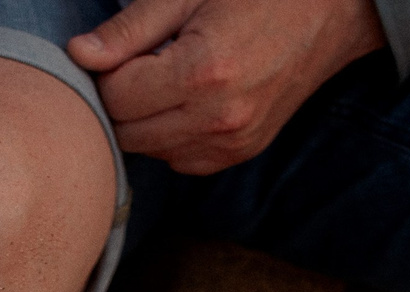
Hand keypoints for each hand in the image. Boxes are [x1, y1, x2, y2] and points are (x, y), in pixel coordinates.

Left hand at [68, 0, 386, 173]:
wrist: (330, 13)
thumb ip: (131, 29)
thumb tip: (79, 56)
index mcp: (202, 73)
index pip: (116, 98)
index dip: (105, 74)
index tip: (119, 51)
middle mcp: (218, 119)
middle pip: (127, 133)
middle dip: (120, 101)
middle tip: (139, 64)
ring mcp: (232, 143)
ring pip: (150, 152)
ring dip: (144, 120)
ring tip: (167, 78)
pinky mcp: (241, 152)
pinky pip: (181, 160)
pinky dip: (171, 136)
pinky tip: (186, 101)